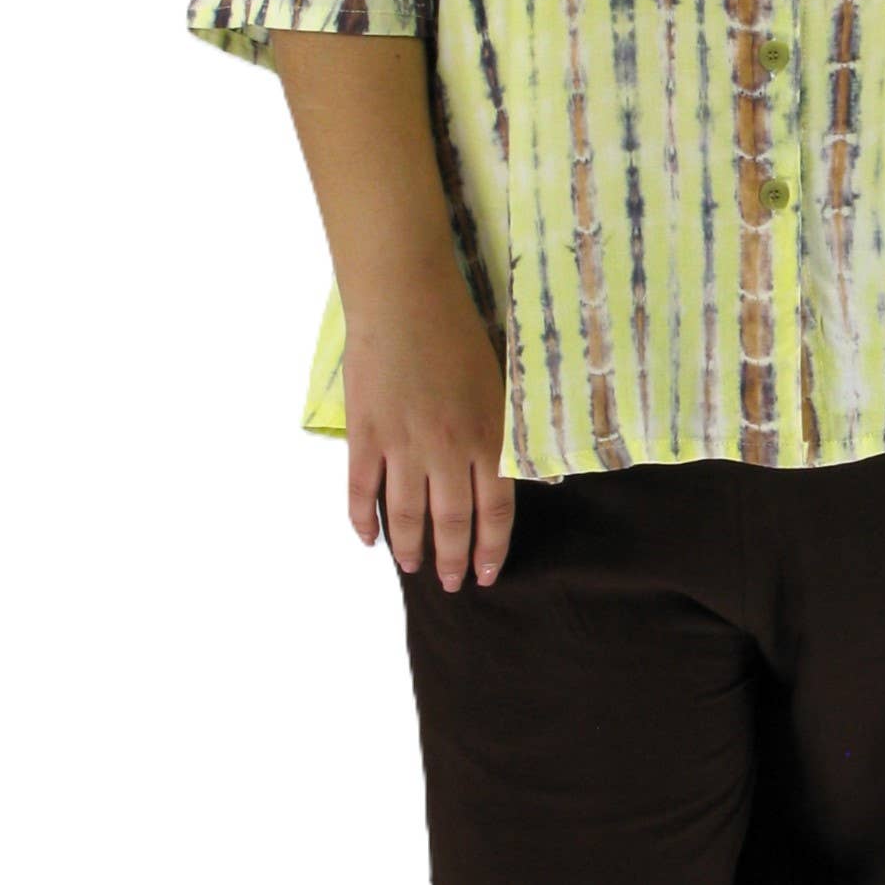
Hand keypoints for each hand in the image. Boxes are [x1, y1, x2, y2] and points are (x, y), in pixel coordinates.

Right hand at [342, 262, 516, 593]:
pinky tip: (367, 539)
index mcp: (485, 436)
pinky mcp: (364, 435)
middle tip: (448, 583)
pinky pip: (360, 491)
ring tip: (413, 566)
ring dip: (410, 547)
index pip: (495, 510)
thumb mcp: (501, 380)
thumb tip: (524, 471)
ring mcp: (401, 445)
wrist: (406, 300)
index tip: (486, 574)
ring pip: (405, 514)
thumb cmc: (460, 331)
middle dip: (451, 558)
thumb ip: (506, 429)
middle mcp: (445, 450)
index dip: (491, 548)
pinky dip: (361, 520)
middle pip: (451, 521)